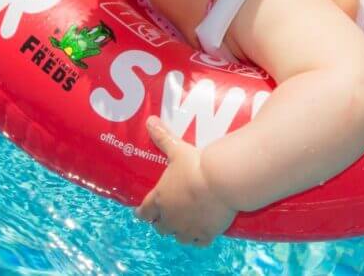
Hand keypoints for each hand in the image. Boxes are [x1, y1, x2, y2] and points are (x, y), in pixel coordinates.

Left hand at [134, 116, 236, 247]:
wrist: (222, 180)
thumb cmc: (196, 165)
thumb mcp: (177, 149)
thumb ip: (163, 137)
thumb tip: (150, 120)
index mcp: (160, 199)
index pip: (144, 212)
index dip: (142, 213)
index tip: (142, 213)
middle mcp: (170, 218)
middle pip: (160, 228)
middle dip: (162, 222)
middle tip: (166, 216)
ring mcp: (188, 228)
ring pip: (179, 238)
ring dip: (180, 232)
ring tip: (185, 226)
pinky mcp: (206, 234)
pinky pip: (199, 242)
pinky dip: (199, 238)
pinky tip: (203, 233)